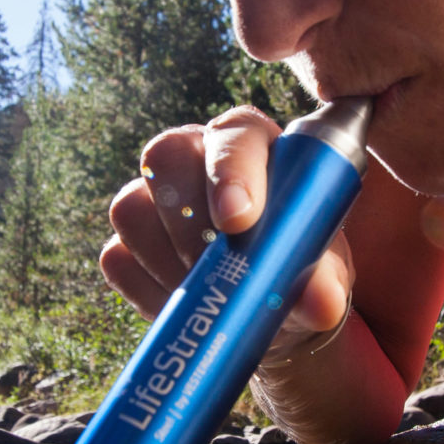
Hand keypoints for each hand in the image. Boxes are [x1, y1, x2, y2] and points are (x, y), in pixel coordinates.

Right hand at [100, 105, 354, 359]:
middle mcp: (195, 158)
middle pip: (166, 156)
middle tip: (219, 270)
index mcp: (253, 146)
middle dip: (190, 220)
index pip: (233, 135)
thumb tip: (321, 302)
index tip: (238, 221)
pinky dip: (151, 292)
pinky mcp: (125, 243)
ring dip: (171, 262)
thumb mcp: (323, 276)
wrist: (266, 309)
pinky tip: (187, 307)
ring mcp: (152, 198)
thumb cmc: (300, 271)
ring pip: (133, 211)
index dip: (230, 171)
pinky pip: (119, 260)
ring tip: (212, 294)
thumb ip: (325, 281)